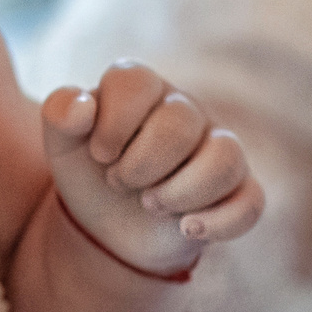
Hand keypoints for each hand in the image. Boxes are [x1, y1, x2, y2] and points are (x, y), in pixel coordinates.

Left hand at [40, 61, 262, 276]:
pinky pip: (251, 201)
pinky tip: (186, 229)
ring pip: (225, 158)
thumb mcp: (60, 145)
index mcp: (141, 88)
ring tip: (150, 206)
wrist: (108, 228)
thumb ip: (60, 114)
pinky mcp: (237, 190)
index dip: (114, 123)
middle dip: (141, 164)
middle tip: (118, 183)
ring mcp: (217, 148)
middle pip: (181, 122)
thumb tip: (85, 107)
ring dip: (181, 191)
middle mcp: (185, 110)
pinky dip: (219, 221)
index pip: (136, 82)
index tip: (98, 155)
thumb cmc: (88, 172)